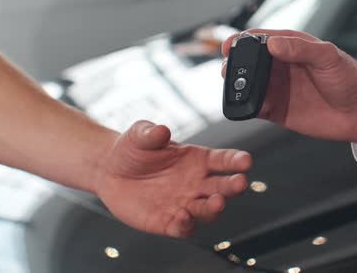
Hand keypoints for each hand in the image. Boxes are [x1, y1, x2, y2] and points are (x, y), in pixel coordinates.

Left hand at [94, 121, 251, 237]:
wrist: (110, 172)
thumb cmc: (133, 150)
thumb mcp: (139, 135)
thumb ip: (150, 133)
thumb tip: (161, 130)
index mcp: (197, 160)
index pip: (223, 160)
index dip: (236, 160)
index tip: (246, 160)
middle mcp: (197, 183)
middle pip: (223, 187)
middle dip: (234, 186)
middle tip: (240, 182)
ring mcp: (185, 203)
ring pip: (208, 210)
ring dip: (214, 207)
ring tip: (216, 202)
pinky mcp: (169, 222)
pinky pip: (184, 227)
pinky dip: (187, 224)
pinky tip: (183, 216)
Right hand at [222, 29, 356, 142]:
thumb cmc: (350, 79)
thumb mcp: (328, 57)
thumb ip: (300, 49)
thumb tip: (272, 44)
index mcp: (292, 47)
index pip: (260, 39)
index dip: (242, 40)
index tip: (230, 45)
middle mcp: (281, 67)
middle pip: (248, 62)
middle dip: (235, 64)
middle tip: (229, 69)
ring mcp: (278, 89)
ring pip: (248, 85)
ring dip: (237, 86)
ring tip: (233, 87)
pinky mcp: (278, 111)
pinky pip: (256, 107)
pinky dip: (248, 107)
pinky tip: (248, 106)